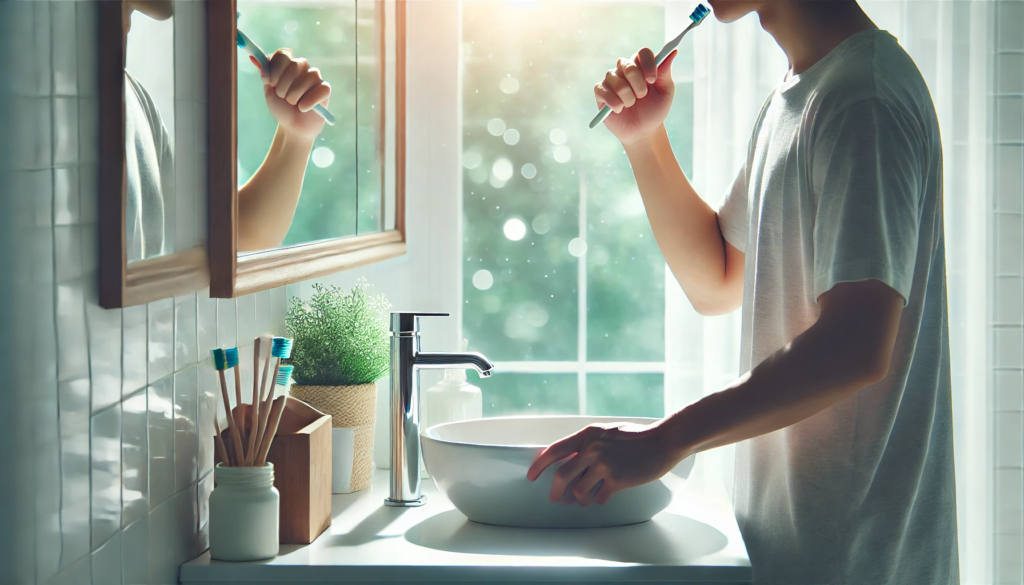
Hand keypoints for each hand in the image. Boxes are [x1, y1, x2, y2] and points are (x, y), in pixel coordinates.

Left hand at [251, 50, 330, 140]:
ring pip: (307, 78)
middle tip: (283, 97)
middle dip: (284, 85)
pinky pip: (320, 90)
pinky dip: (309, 102)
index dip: (275, 68)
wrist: (292, 127)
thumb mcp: (268, 90)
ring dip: (295, 95)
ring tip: (293, 104)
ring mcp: (315, 78)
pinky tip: (303, 108)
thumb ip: (264, 73)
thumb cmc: (281, 107)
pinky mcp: (325, 90)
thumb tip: (253, 58)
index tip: (269, 82)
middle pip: (295, 65)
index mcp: (288, 64)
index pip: (284, 54)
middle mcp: (303, 67)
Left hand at [526, 421, 676, 505]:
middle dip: (555, 491)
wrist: (663, 441)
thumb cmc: (636, 437)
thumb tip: (569, 463)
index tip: (531, 475)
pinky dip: (599, 499)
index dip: (539, 464)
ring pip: (579, 490)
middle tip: (555, 498)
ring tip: (584, 499)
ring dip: (580, 498)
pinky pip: (599, 497)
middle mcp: (593, 448)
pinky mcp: (617, 480)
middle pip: (562, 476)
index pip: (555, 450)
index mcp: (588, 434)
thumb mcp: (607, 433)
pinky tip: (604, 496)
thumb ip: (588, 445)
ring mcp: (605, 465)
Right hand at [594, 48, 677, 145]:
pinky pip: (604, 91)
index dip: (648, 64)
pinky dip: (614, 103)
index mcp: (642, 66)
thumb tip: (672, 52)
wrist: (642, 131)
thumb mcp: (665, 93)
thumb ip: (665, 73)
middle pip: (629, 66)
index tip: (652, 80)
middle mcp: (625, 69)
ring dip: (628, 98)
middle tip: (642, 96)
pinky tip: (619, 109)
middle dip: (639, 86)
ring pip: (617, 82)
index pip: (643, 53)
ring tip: (631, 105)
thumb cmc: (654, 110)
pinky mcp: (600, 92)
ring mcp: (611, 79)